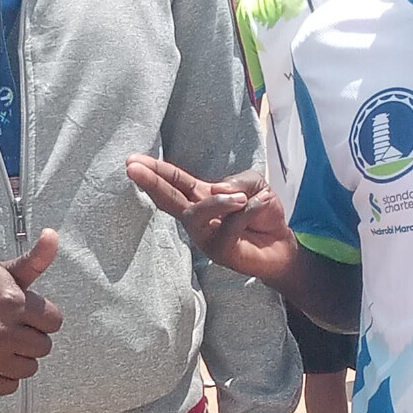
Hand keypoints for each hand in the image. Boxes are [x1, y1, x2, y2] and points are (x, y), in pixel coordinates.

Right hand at [0, 229, 61, 395]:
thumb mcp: (3, 271)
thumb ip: (35, 259)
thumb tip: (53, 235)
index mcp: (12, 303)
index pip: (55, 322)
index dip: (43, 317)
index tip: (28, 314)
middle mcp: (2, 332)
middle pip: (44, 347)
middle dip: (31, 336)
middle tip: (12, 328)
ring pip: (30, 369)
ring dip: (19, 357)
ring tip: (2, 343)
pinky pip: (10, 386)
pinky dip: (4, 376)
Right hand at [126, 154, 297, 282]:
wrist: (281, 246)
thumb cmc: (262, 213)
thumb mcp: (255, 185)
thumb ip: (237, 181)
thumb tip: (217, 189)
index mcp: (201, 196)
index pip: (175, 181)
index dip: (155, 170)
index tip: (132, 160)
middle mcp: (197, 217)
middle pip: (168, 198)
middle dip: (151, 182)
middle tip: (133, 169)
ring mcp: (205, 237)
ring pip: (196, 216)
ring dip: (217, 203)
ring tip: (242, 199)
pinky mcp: (220, 252)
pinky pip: (228, 228)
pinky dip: (248, 213)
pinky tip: (262, 205)